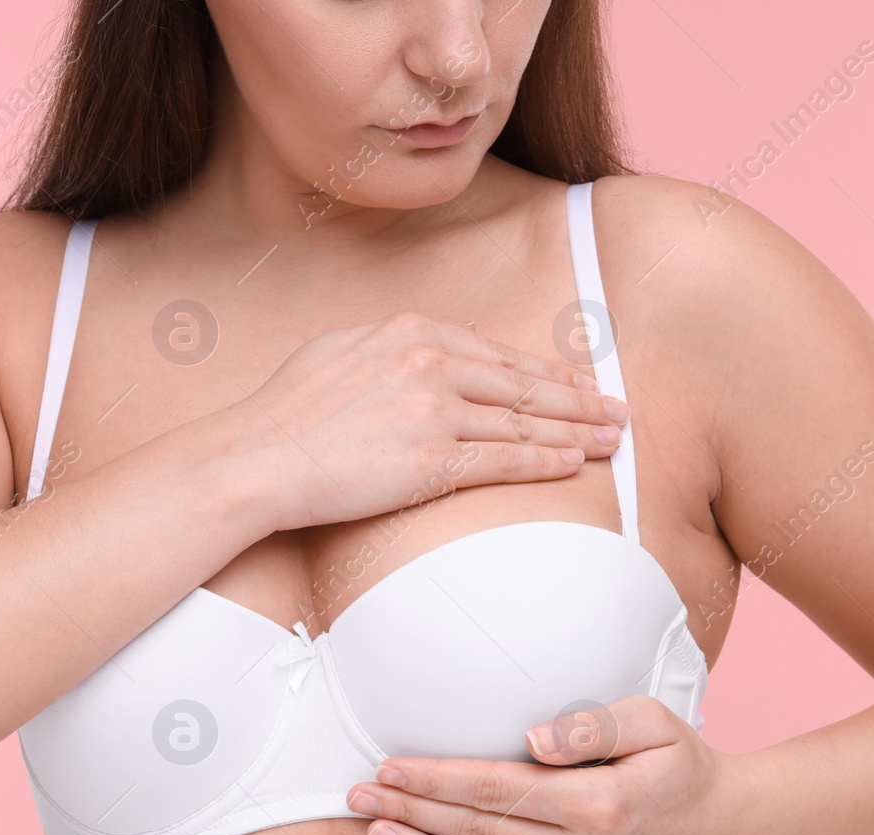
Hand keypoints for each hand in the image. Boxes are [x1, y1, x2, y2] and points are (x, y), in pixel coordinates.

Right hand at [233, 311, 629, 529]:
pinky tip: (571, 464)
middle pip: (521, 383)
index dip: (543, 371)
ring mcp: (434, 409)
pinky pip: (504, 458)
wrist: (258, 456)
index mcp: (410, 331)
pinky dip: (544, 461)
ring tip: (609, 440)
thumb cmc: (287, 412)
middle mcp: (430, 361)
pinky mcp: (432, 458)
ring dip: (573, 432)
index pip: (495, 353)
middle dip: (576, 400)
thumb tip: (414, 355)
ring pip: (522, 420)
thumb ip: (388, 352)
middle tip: (615, 410)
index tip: (576, 382)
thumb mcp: (340, 353)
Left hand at [344, 695, 745, 834]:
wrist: (732, 834)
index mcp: (596, 802)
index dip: (434, 777)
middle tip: (357, 798)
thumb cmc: (684, 767)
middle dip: (411, 811)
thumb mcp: (653, 722)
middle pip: (477, 831)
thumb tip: (532, 739)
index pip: (493, 788)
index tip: (389, 768)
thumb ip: (591, 724)